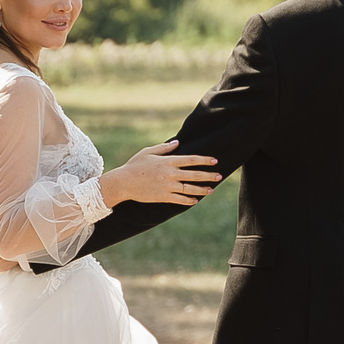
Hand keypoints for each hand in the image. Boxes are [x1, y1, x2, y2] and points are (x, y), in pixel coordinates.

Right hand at [100, 139, 221, 206]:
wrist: (123, 182)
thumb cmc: (134, 165)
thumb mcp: (148, 152)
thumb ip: (164, 148)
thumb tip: (177, 143)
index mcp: (168, 161)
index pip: (191, 160)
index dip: (205, 160)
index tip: (215, 161)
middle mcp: (170, 174)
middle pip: (194, 175)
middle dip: (208, 176)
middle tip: (219, 176)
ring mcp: (168, 186)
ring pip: (190, 189)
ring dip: (202, 190)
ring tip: (211, 190)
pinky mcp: (163, 197)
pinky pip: (180, 199)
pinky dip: (189, 200)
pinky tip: (195, 200)